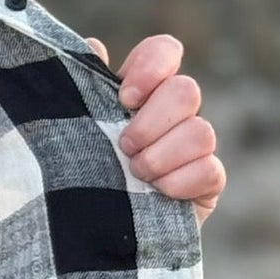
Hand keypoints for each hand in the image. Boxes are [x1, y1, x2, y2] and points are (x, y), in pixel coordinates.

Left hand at [86, 33, 224, 226]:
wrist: (83, 232)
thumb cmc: (74, 171)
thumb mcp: (67, 128)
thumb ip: (79, 88)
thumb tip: (94, 46)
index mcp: (138, 92)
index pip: (164, 52)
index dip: (152, 66)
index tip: (124, 97)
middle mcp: (170, 115)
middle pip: (186, 91)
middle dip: (152, 121)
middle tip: (123, 145)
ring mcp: (191, 149)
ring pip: (201, 132)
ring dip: (162, 154)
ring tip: (134, 173)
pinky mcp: (204, 184)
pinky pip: (211, 170)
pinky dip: (180, 181)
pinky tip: (157, 192)